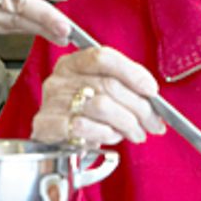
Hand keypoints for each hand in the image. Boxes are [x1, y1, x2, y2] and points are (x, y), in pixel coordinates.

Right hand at [31, 47, 166, 145]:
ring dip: (127, 123)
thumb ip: (124, 90)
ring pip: (102, 106)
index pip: (104, 57)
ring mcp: (52, 101)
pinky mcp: (46, 125)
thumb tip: (153, 98)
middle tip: (154, 123)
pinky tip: (112, 137)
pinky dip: (106, 134)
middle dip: (140, 107)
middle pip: (109, 85)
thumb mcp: (100, 95)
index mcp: (73, 63)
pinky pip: (85, 127)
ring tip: (136, 133)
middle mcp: (60, 78)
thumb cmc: (83, 115)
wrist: (53, 142)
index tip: (152, 90)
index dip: (132, 72)